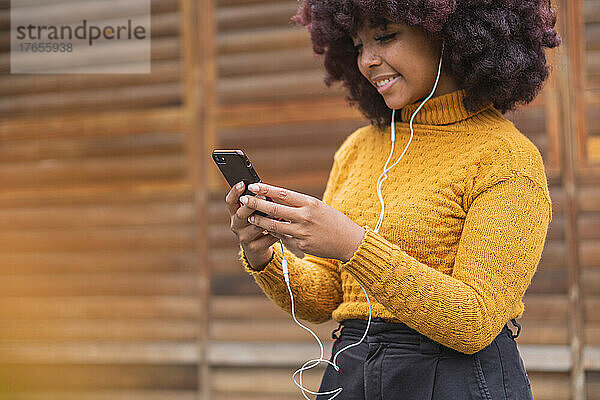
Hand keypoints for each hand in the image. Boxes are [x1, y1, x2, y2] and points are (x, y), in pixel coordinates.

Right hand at [225, 181, 279, 269]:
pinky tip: (286, 227)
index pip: (230, 202)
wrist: (256, 250)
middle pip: (240, 214)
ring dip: (268, 219)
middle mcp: (236, 226)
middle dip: (252, 205)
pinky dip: (277, 232)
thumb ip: (256, 204)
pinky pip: (268, 238)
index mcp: (234, 214)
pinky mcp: (254, 248)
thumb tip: (265, 189)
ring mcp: (244, 238)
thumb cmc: (256, 225)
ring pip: (256, 227)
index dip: (235, 192)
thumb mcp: (253, 214)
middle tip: (263, 196)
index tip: (242, 183)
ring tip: (279, 213)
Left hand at [241, 183, 365, 261]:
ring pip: (274, 225)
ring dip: (260, 220)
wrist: (349, 241)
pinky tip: (267, 229)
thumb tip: (277, 199)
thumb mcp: (319, 207)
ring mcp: (302, 232)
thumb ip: (299, 204)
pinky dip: (274, 232)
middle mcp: (305, 216)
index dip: (266, 189)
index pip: (283, 193)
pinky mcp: (302, 244)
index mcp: (310, 203)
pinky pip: (283, 237)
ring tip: (250, 216)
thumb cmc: (333, 221)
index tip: (253, 185)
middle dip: (256, 204)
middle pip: (275, 209)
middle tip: (244, 200)